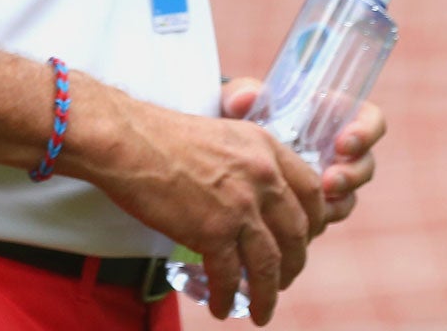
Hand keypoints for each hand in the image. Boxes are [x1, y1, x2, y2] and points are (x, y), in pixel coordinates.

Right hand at [66, 79, 326, 325]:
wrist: (131, 141)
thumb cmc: (168, 138)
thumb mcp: (228, 136)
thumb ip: (251, 162)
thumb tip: (258, 197)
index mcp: (268, 148)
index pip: (312, 190)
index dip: (315, 219)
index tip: (306, 238)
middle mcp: (263, 176)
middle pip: (298, 230)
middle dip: (296, 262)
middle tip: (285, 279)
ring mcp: (240, 205)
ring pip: (270, 262)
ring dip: (269, 293)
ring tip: (263, 311)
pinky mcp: (212, 230)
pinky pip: (230, 276)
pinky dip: (229, 297)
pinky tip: (223, 308)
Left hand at [221, 80, 383, 222]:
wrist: (230, 154)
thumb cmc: (243, 116)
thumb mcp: (239, 99)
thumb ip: (242, 93)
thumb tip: (247, 98)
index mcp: (333, 115)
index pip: (369, 120)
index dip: (366, 132)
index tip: (343, 143)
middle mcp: (338, 150)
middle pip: (365, 164)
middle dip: (353, 175)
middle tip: (328, 182)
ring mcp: (328, 180)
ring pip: (348, 196)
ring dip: (338, 203)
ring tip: (317, 207)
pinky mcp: (312, 206)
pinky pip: (324, 218)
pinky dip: (316, 221)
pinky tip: (298, 222)